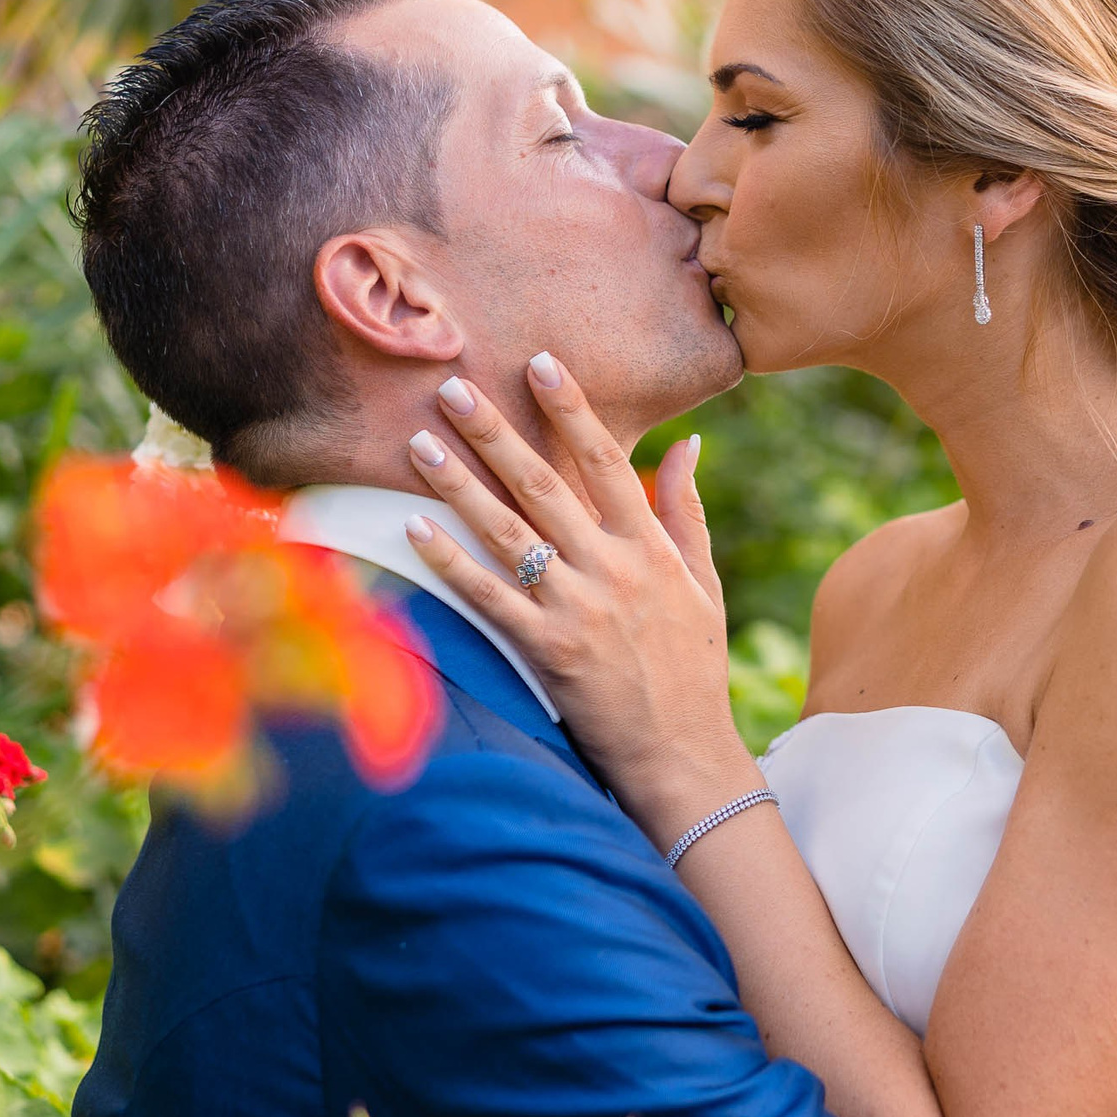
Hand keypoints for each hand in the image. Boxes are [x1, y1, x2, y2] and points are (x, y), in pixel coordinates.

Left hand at [398, 354, 762, 840]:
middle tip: (453, 387)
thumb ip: (686, 510)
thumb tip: (688, 443)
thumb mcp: (704, 582)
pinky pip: (486, 598)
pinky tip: (412, 530)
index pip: (608, 461)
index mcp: (650, 547)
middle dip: (495, 432)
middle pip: (544, 485)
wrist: (684, 753)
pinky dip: (448, 562)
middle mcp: (612, 570)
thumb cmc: (693, 666)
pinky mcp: (547, 651)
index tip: (541, 363)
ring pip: (507, 533)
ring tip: (417, 444)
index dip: (573, 410)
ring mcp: (578, 610)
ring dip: (458, 484)